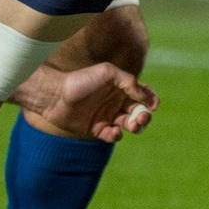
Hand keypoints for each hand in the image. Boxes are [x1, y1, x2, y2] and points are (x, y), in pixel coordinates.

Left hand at [11, 61, 158, 142]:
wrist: (55, 95)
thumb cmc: (81, 80)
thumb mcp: (108, 73)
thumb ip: (129, 82)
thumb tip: (146, 97)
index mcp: (121, 88)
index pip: (143, 94)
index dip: (151, 100)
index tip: (154, 104)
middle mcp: (116, 102)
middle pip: (139, 112)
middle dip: (145, 116)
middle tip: (142, 118)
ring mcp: (107, 116)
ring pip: (129, 124)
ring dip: (135, 126)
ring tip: (133, 125)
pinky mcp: (96, 130)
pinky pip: (112, 135)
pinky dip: (116, 135)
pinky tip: (114, 131)